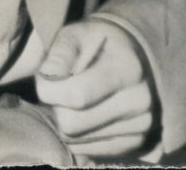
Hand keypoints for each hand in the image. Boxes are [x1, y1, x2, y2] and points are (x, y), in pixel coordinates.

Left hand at [35, 18, 156, 157]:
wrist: (131, 57)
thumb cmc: (96, 42)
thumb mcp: (76, 34)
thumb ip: (60, 53)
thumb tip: (48, 76)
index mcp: (127, 68)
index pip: (77, 94)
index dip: (49, 89)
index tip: (43, 78)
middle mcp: (139, 101)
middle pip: (73, 123)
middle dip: (55, 106)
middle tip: (57, 89)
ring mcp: (141, 126)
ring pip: (77, 140)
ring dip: (65, 121)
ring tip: (72, 99)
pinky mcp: (136, 144)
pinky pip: (88, 151)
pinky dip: (77, 136)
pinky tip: (83, 114)